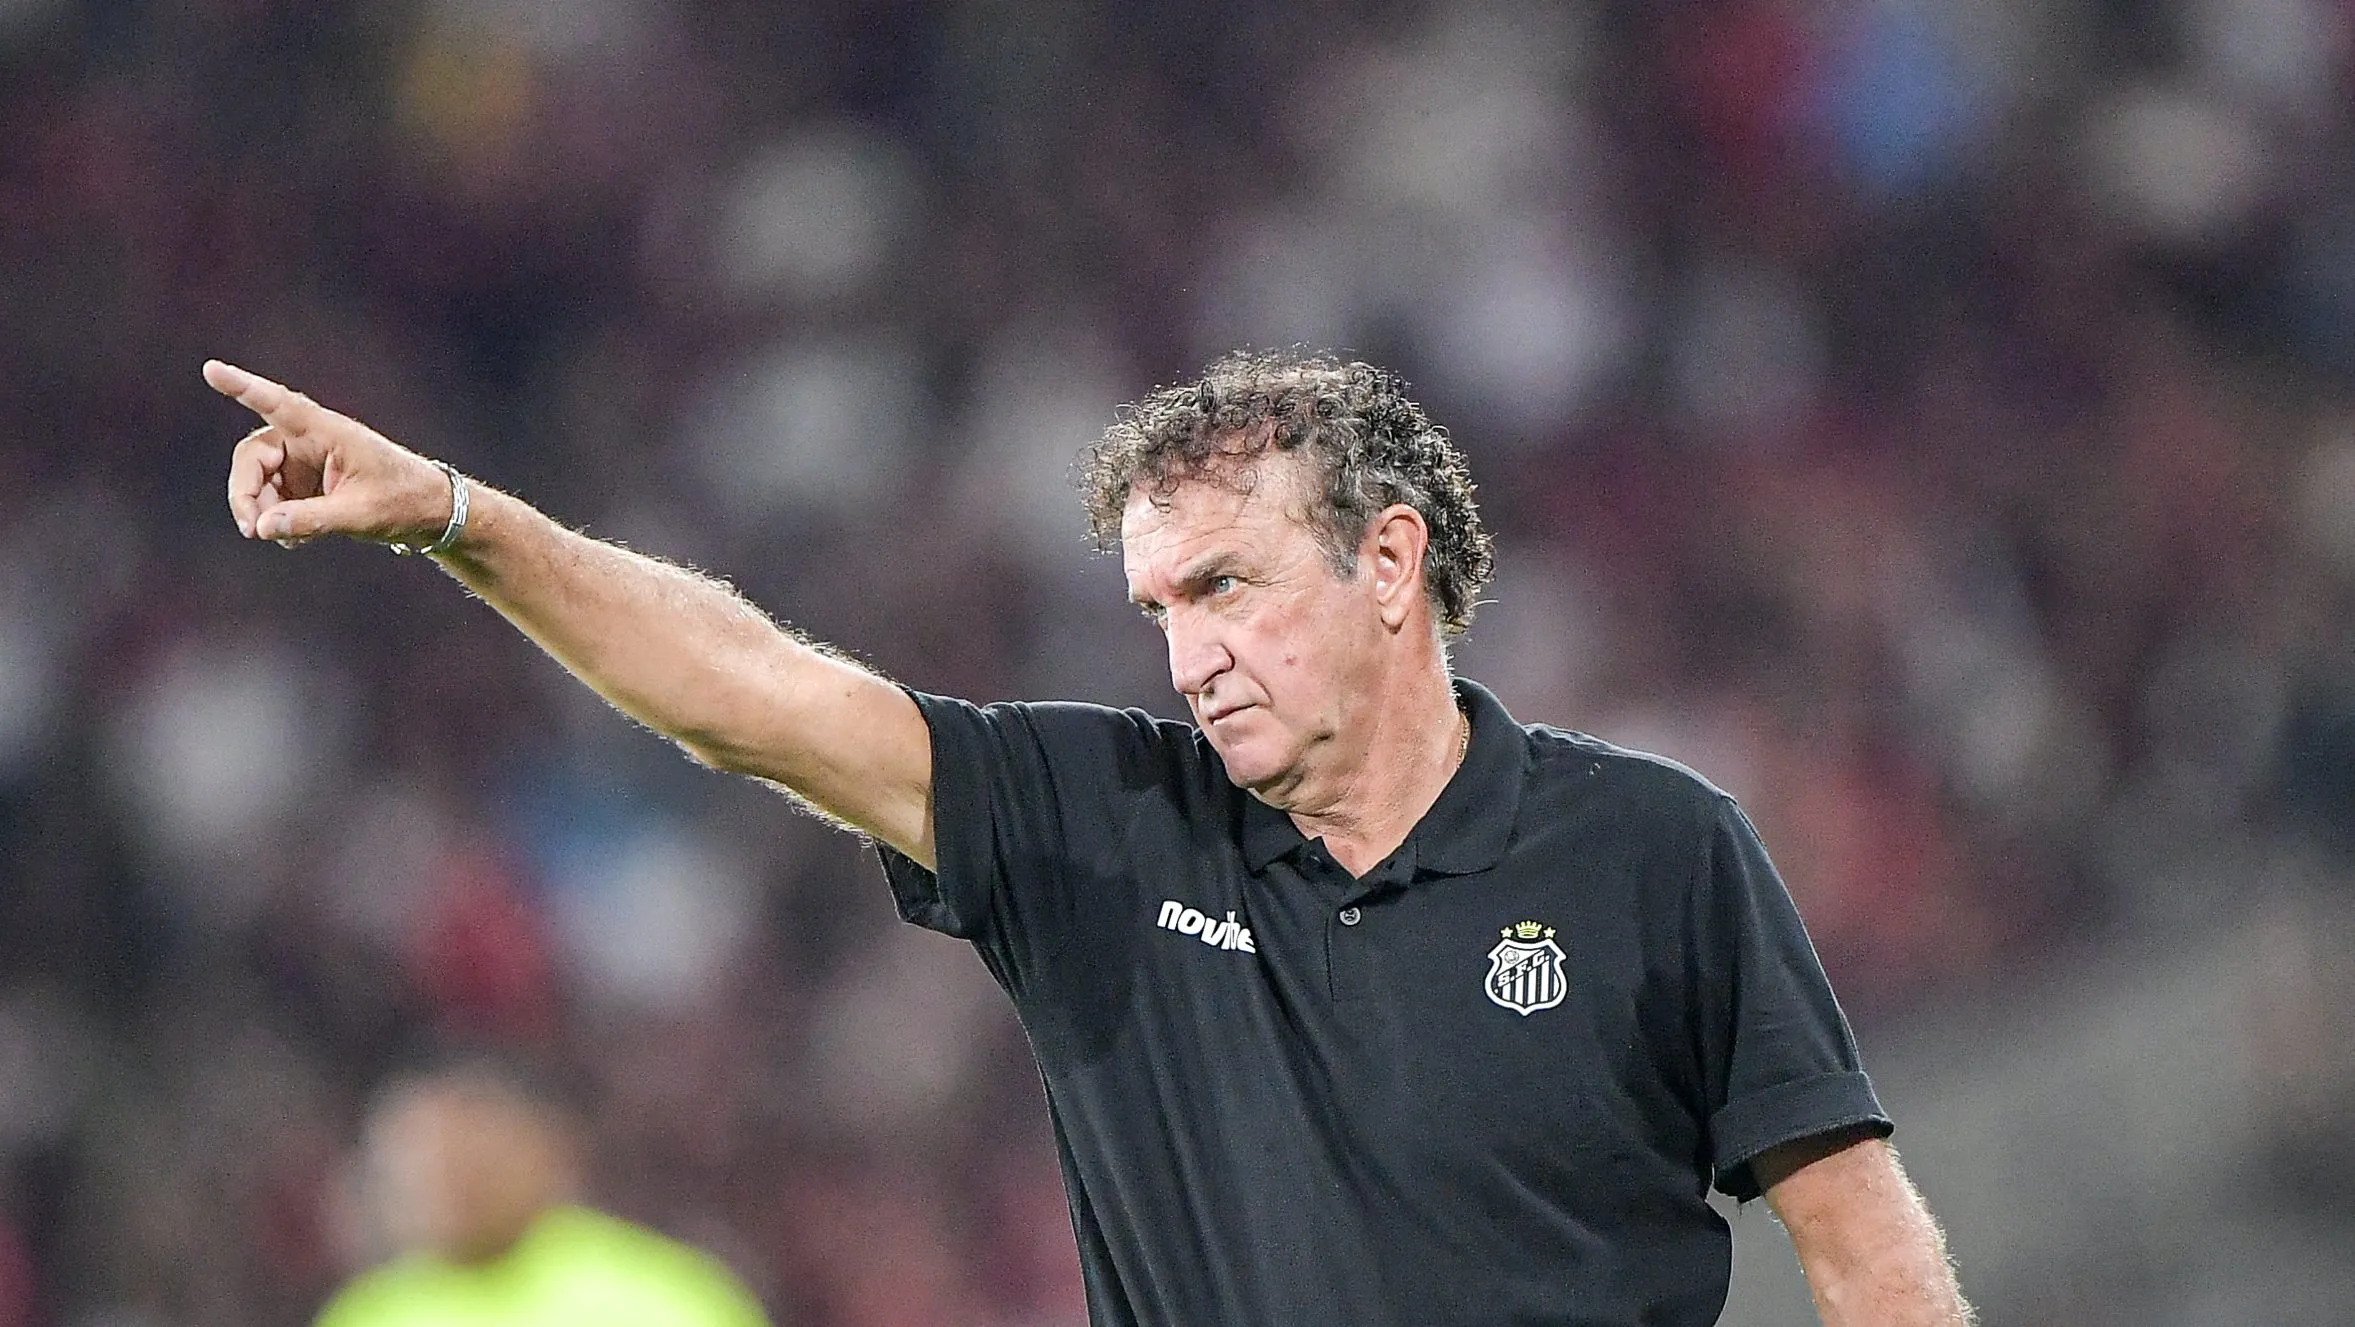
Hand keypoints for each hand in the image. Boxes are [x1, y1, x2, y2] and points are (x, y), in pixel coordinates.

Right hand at [208, 360, 453, 548]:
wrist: (430, 512)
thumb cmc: (404, 501)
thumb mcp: (360, 514)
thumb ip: (312, 520)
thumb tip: (263, 527)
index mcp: (329, 432)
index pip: (279, 405)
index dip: (243, 387)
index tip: (211, 369)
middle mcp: (312, 440)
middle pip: (254, 455)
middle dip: (246, 492)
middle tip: (253, 530)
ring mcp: (306, 460)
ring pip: (259, 479)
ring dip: (263, 510)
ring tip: (286, 538)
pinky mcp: (306, 481)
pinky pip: (274, 496)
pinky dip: (278, 518)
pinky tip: (299, 539)